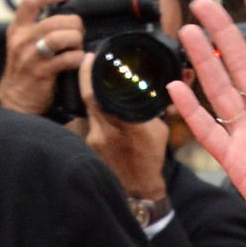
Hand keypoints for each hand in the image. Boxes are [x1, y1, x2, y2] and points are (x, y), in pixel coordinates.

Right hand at [0, 0, 83, 115]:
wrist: (17, 99)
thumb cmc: (27, 70)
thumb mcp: (25, 45)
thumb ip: (39, 31)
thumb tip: (66, 19)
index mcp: (18, 29)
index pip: (30, 1)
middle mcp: (23, 39)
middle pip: (53, 20)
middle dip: (73, 24)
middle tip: (80, 32)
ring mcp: (32, 56)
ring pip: (59, 37)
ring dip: (76, 40)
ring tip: (78, 47)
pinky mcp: (43, 72)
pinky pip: (66, 59)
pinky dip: (77, 58)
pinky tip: (79, 60)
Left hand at [78, 53, 169, 199]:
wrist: (138, 188)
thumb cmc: (151, 159)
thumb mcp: (159, 131)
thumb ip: (151, 109)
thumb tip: (150, 89)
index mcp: (130, 125)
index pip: (101, 93)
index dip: (91, 73)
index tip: (91, 58)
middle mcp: (109, 131)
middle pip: (88, 97)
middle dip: (86, 77)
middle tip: (88, 62)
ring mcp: (96, 139)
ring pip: (88, 108)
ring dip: (92, 97)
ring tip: (98, 88)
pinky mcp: (90, 144)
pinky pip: (89, 121)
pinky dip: (95, 114)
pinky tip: (102, 112)